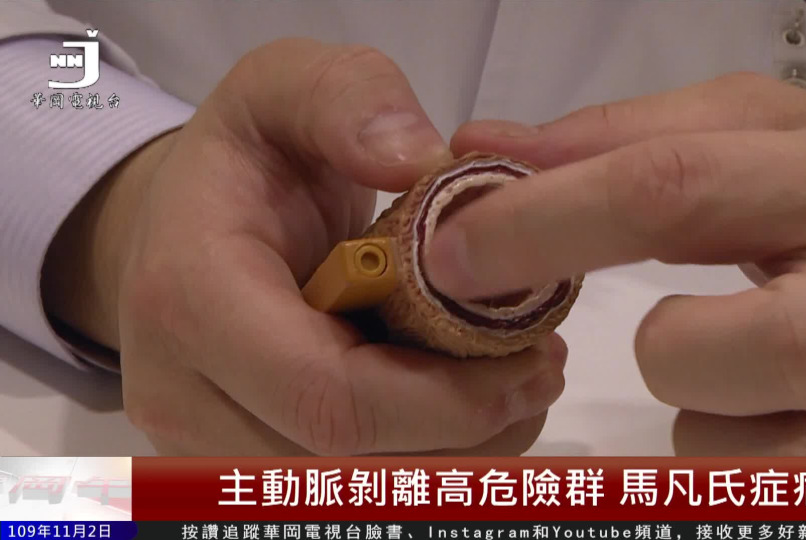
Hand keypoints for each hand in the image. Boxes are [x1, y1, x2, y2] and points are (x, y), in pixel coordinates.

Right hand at [42, 39, 566, 455]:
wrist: (183, 224)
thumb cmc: (244, 158)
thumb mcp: (288, 86)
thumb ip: (351, 101)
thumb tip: (426, 161)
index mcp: (193, 299)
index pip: (328, 399)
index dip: (445, 402)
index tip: (529, 360)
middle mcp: (183, 394)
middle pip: (346, 467)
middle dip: (467, 434)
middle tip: (542, 371)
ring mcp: (202, 442)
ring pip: (349, 492)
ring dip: (455, 454)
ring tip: (518, 382)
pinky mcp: (237, 461)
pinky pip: (343, 487)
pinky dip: (424, 457)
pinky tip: (470, 403)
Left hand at [426, 72, 805, 455]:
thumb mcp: (753, 131)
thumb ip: (618, 136)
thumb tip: (483, 149)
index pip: (670, 189)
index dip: (545, 225)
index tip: (451, 253)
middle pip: (752, 345)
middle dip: (661, 351)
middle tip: (647, 334)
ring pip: (782, 451)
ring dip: (709, 420)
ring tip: (729, 366)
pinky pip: (805, 488)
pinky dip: (748, 460)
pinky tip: (766, 412)